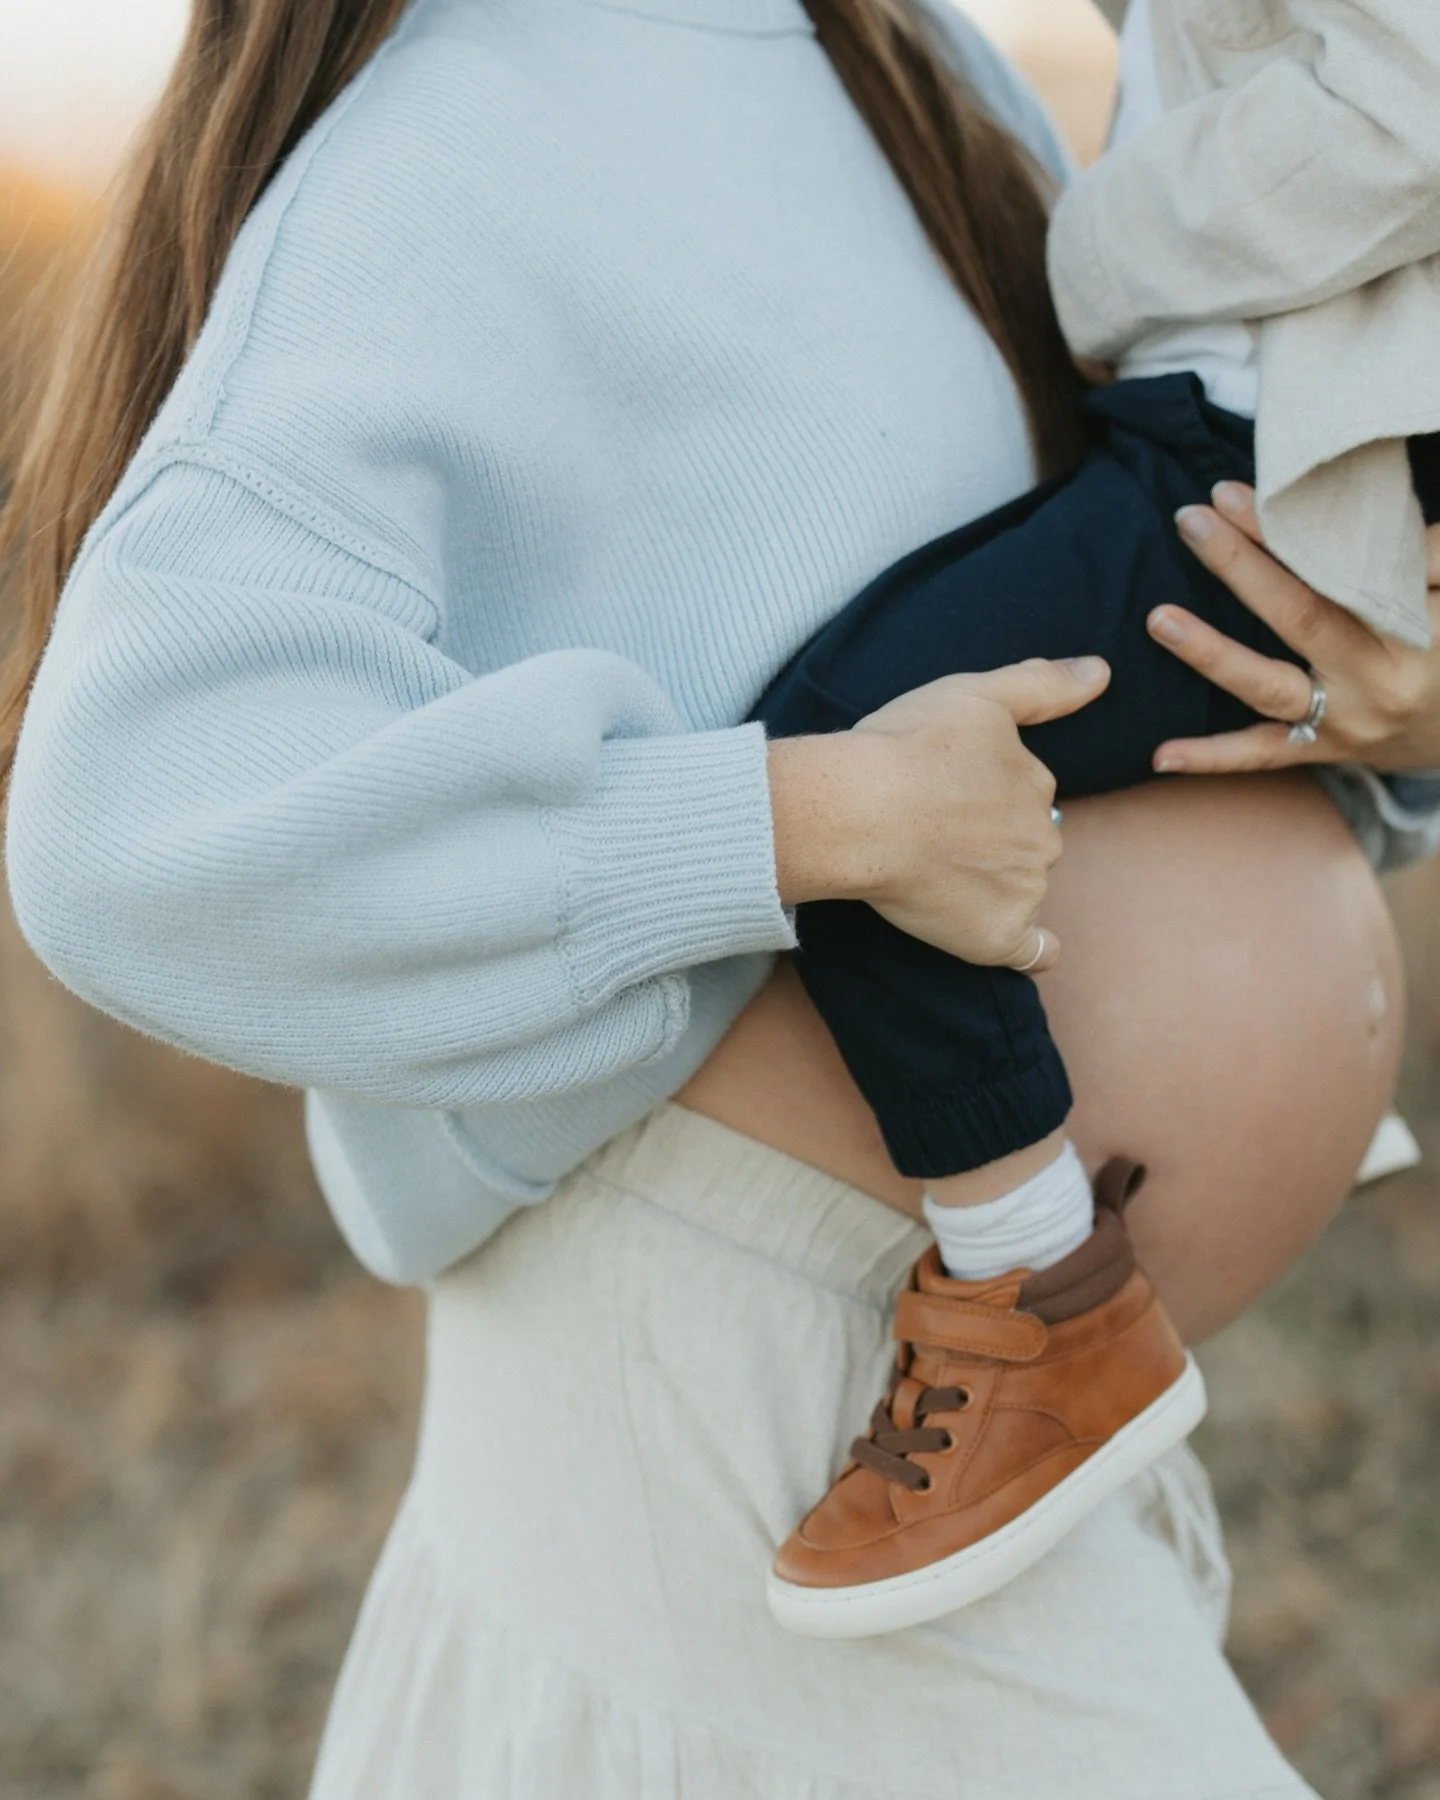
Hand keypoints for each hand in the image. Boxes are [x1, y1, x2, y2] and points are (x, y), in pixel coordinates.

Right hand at [767, 656, 1109, 970]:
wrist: (858, 810)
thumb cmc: (906, 747)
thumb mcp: (975, 694)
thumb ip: (1042, 684)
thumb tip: (1102, 673)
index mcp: (1035, 783)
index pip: (1024, 794)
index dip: (986, 793)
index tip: (945, 792)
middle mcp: (1041, 838)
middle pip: (1027, 842)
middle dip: (994, 839)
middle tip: (934, 833)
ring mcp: (1023, 890)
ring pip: (1022, 888)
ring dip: (995, 884)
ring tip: (935, 873)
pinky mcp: (996, 937)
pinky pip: (1031, 952)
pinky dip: (1032, 950)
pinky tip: (1017, 943)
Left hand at [1147, 482, 1439, 774]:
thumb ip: (1429, 553)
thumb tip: (1364, 514)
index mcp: (1407, 634)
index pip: (1336, 575)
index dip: (1282, 534)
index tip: (1233, 496)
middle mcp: (1371, 683)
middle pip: (1296, 618)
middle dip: (1239, 567)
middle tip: (1190, 522)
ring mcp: (1342, 724)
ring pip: (1266, 689)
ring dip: (1209, 655)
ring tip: (1159, 621)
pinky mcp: (1322, 751)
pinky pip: (1259, 758)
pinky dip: (1209, 759)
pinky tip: (1160, 756)